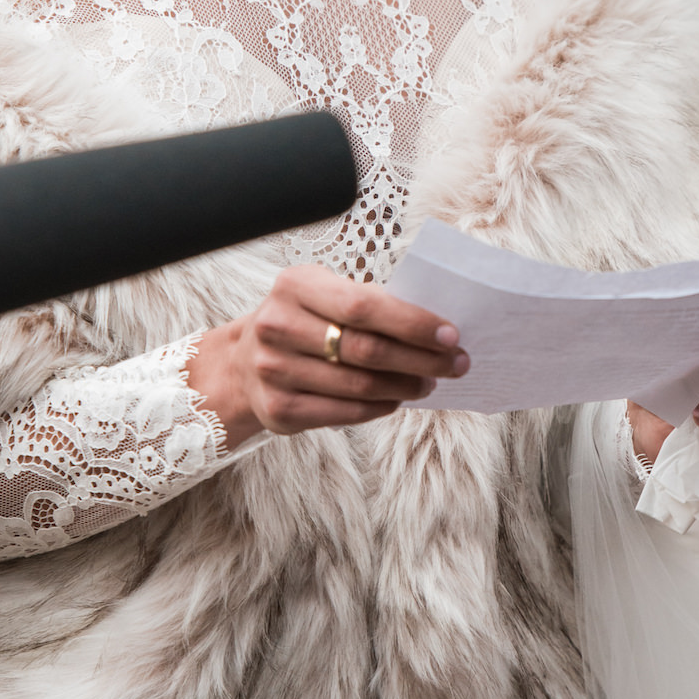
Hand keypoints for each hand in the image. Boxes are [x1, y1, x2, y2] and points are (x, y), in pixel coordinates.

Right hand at [185, 264, 469, 450]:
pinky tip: (396, 399)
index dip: (412, 323)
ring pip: (358, 385)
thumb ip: (368, 304)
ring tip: (429, 383)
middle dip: (420, 359)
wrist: (243, 361)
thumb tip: (435, 327)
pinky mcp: (277, 409)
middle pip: (365, 349)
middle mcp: (277, 325)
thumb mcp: (324, 295)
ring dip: (404, 386)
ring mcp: (272, 370)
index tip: (451, 335)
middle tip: (455, 365)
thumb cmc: (303, 321)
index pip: (363, 305)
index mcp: (295, 285)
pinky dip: (378, 407)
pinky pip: (343, 413)